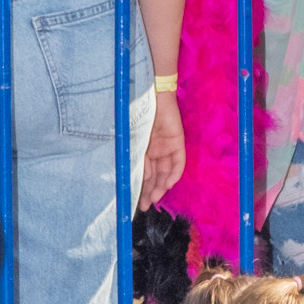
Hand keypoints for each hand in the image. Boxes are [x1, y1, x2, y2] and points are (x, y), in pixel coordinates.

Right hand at [139, 87, 184, 207]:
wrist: (149, 96)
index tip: (135, 201)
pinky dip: (174, 174)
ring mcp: (166, 147)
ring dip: (160, 187)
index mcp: (143, 150)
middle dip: (149, 192)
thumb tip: (125, 178)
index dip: (140, 187)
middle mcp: (155, 150)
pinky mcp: (177, 142)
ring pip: (165, 172)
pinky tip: (167, 185)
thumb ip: (131, 159)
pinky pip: (178, 162)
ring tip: (153, 200)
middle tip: (144, 206)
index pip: (143, 173)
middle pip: (154, 176)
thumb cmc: (135, 115)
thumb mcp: (130, 141)